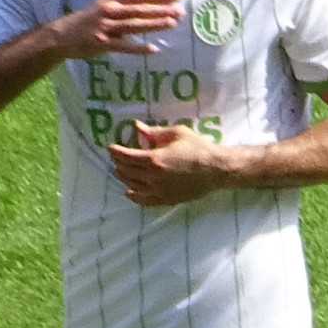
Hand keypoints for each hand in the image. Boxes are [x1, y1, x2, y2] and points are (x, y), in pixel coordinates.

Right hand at [48, 0, 179, 57]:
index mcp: (112, 0)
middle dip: (161, 9)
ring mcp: (106, 28)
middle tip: (180, 10)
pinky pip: (123, 46)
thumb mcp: (103, 1)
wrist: (64, 34)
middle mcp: (110, 11)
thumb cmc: (89, 18)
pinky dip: (138, 48)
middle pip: (138, 9)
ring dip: (153, 24)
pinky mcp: (103, 43)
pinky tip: (153, 49)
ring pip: (133, 25)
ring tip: (172, 23)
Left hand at [105, 120, 243, 206]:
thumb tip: (137, 127)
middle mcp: (153, 177)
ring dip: (123, 178)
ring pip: (133, 185)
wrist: (217, 170)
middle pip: (127, 171)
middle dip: (118, 163)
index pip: (125, 156)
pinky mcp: (168, 199)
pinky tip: (129, 192)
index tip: (110, 147)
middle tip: (115, 158)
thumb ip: (154, 132)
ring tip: (118, 172)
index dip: (115, 151)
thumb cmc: (198, 148)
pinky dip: (135, 197)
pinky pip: (146, 201)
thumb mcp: (176, 133)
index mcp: (153, 159)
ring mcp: (160, 190)